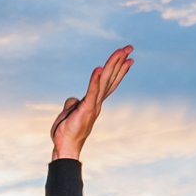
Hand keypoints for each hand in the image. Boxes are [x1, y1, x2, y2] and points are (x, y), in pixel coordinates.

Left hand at [51, 44, 133, 161]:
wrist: (65, 147)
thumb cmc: (67, 133)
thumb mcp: (69, 113)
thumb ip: (72, 103)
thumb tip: (72, 98)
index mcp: (94, 102)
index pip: (108, 82)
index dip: (118, 69)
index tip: (127, 58)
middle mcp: (97, 102)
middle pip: (110, 78)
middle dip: (120, 62)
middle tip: (130, 48)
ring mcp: (93, 105)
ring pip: (105, 81)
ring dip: (113, 65)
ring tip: (121, 52)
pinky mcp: (86, 109)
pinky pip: (91, 92)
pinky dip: (95, 80)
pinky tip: (99, 68)